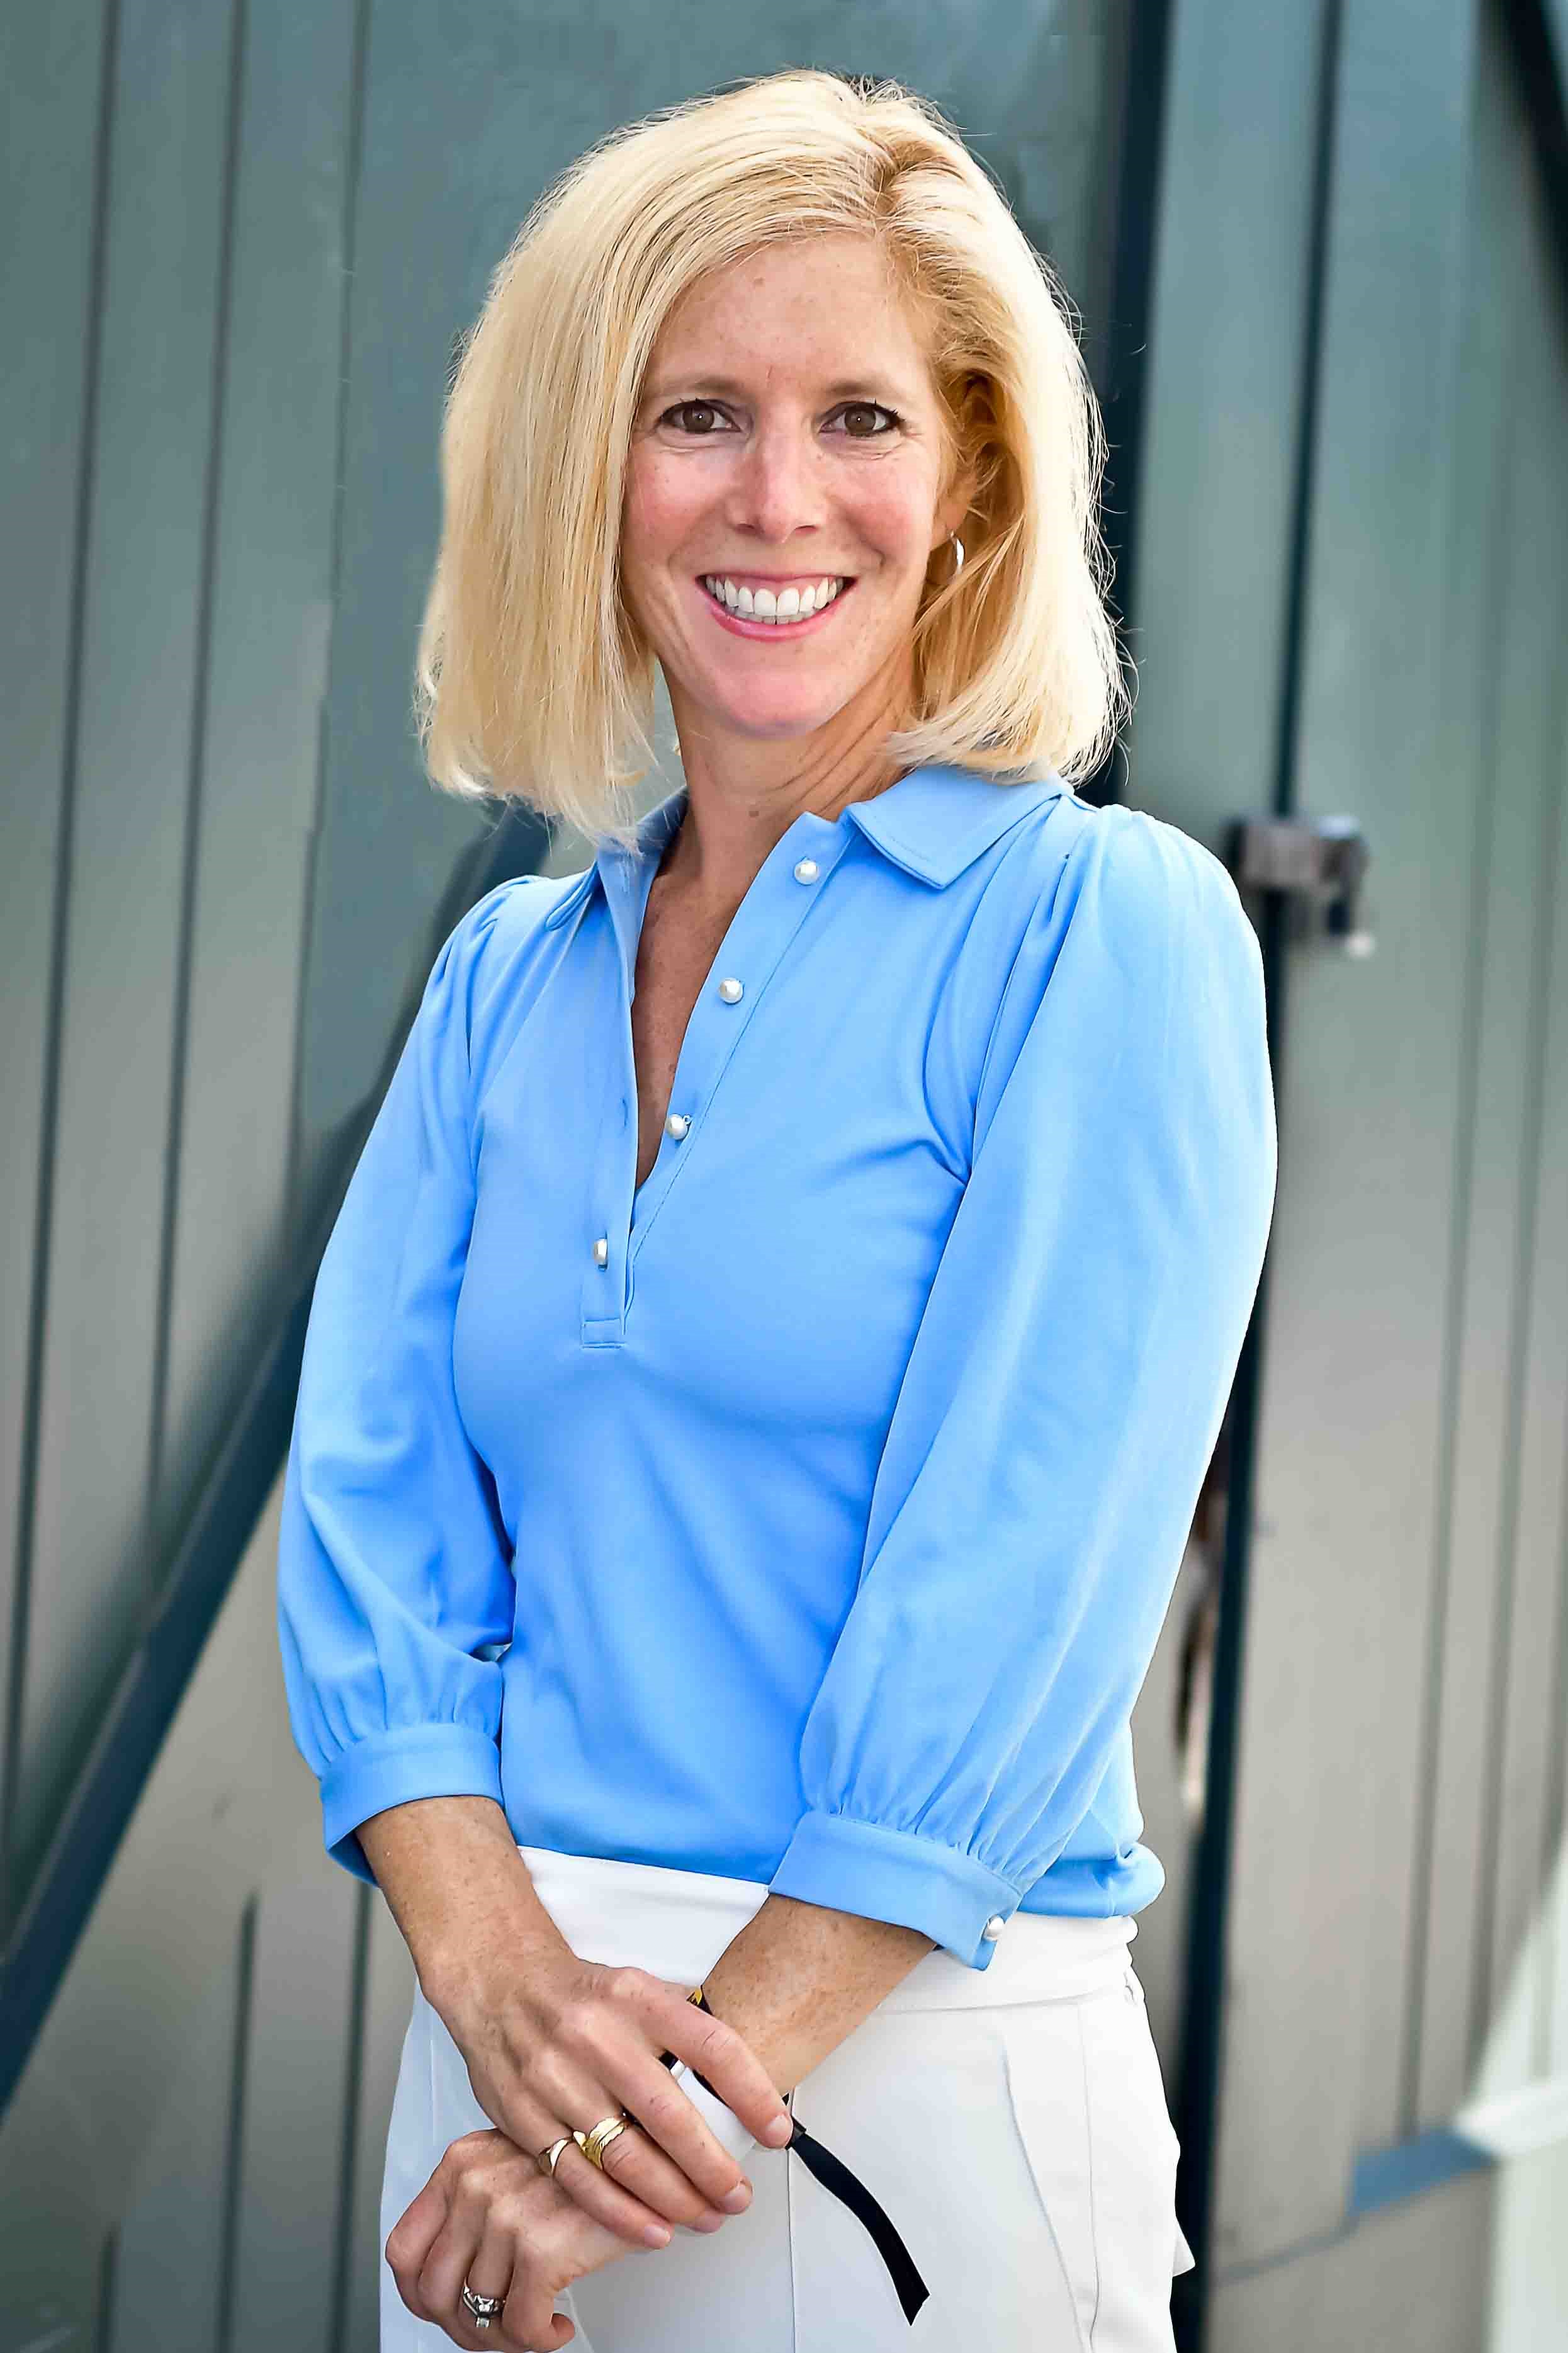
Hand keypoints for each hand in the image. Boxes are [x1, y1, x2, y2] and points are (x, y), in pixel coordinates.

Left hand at [385, 2126, 639, 2347]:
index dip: (417, 2296)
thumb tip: (447, 2280)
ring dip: (507, 2337)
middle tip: (495, 2329)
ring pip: (478, 2315)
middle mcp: (476, 2185)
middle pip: (436, 2293)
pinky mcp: (541, 2248)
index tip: (444, 2310)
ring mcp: (506, 2215)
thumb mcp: (516, 2163)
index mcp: (461, 2162)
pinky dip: (539, 2340)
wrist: (652, 2154)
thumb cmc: (590, 2161)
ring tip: (533, 2325)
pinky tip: (558, 2325)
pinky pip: (520, 2327)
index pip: (403, 2249)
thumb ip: (475, 2205)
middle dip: (465, 2326)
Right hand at [432, 1952, 788, 2247]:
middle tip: (740, 2195)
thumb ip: (685, 2028)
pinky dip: (620, 2214)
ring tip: (706, 2217)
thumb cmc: (582, 1994)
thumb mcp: (639, 1987)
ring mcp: (556, 2079)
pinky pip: (579, 2180)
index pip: (711, 2046)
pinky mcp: (524, 2118)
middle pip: (670, 2116)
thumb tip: (747, 2082)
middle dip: (713, 2168)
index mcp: (637, 1998)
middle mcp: (597, 2036)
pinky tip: (652, 2230)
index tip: (777, 2132)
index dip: (752, 2094)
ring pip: (626, 2158)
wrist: (499, 1982)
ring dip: (674, 2199)